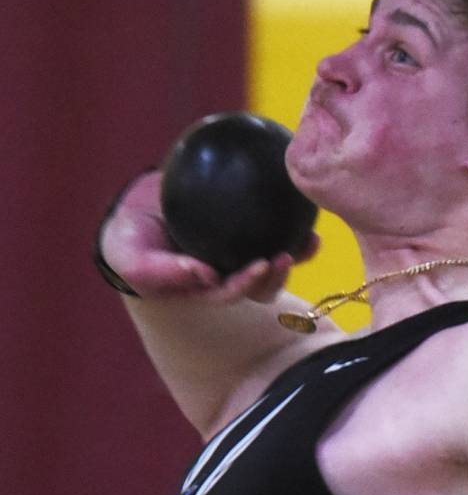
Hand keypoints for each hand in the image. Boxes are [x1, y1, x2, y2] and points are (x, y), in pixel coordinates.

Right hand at [100, 170, 318, 302]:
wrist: (134, 211)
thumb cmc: (130, 243)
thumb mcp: (134, 260)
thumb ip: (164, 272)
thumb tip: (206, 276)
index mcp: (207, 288)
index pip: (232, 290)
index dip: (248, 284)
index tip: (259, 266)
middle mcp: (229, 272)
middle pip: (261, 283)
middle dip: (276, 276)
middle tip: (284, 256)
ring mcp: (240, 249)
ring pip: (274, 257)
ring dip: (296, 254)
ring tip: (309, 241)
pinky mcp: (249, 224)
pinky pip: (274, 223)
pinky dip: (292, 218)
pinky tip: (304, 204)